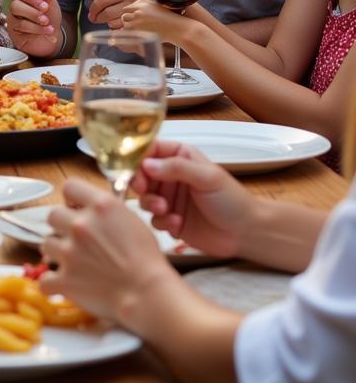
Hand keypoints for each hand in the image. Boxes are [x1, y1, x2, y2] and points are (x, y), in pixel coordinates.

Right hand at [6, 0, 62, 56]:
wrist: (52, 37)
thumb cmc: (50, 18)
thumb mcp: (52, 4)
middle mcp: (15, 7)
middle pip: (14, 4)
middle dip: (31, 7)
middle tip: (45, 9)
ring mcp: (13, 20)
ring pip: (17, 17)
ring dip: (35, 18)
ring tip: (47, 22)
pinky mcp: (14, 32)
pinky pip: (21, 28)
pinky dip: (37, 29)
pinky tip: (48, 30)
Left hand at [39, 179, 176, 322]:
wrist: (148, 294)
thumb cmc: (147, 260)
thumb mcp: (131, 220)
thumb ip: (106, 210)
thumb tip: (91, 209)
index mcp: (100, 206)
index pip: (69, 186)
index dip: (71, 198)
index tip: (74, 207)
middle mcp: (81, 225)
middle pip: (53, 214)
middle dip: (61, 225)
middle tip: (74, 238)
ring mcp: (69, 252)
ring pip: (46, 243)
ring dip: (56, 252)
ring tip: (72, 261)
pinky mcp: (65, 279)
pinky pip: (45, 279)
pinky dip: (53, 283)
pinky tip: (64, 283)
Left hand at [86, 0, 152, 27]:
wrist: (171, 5)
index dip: (94, 5)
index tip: (91, 10)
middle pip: (107, 11)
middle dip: (97, 16)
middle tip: (94, 18)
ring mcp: (139, 12)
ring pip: (113, 22)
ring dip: (107, 23)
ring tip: (108, 21)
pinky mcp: (142, 24)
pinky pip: (122, 30)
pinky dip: (117, 29)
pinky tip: (120, 26)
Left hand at [120, 0, 192, 43]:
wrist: (177, 28)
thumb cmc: (170, 20)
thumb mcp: (156, 7)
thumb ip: (143, 8)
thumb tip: (131, 13)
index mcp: (142, 1)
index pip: (127, 7)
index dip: (130, 14)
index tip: (133, 19)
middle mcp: (138, 8)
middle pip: (124, 14)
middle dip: (128, 21)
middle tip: (136, 26)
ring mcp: (137, 18)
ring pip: (124, 23)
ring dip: (129, 27)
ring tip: (140, 31)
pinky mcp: (137, 28)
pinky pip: (126, 31)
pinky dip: (131, 34)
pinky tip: (140, 35)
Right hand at [129, 141, 255, 257]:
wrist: (247, 233)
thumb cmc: (232, 199)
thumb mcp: (207, 177)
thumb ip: (177, 168)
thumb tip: (146, 164)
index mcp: (179, 157)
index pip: (150, 150)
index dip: (138, 158)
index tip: (135, 169)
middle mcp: (170, 176)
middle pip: (140, 174)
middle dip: (139, 183)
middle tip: (143, 190)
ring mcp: (169, 198)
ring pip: (143, 197)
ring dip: (150, 203)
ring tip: (165, 209)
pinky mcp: (169, 219)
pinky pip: (153, 219)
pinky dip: (161, 221)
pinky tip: (177, 223)